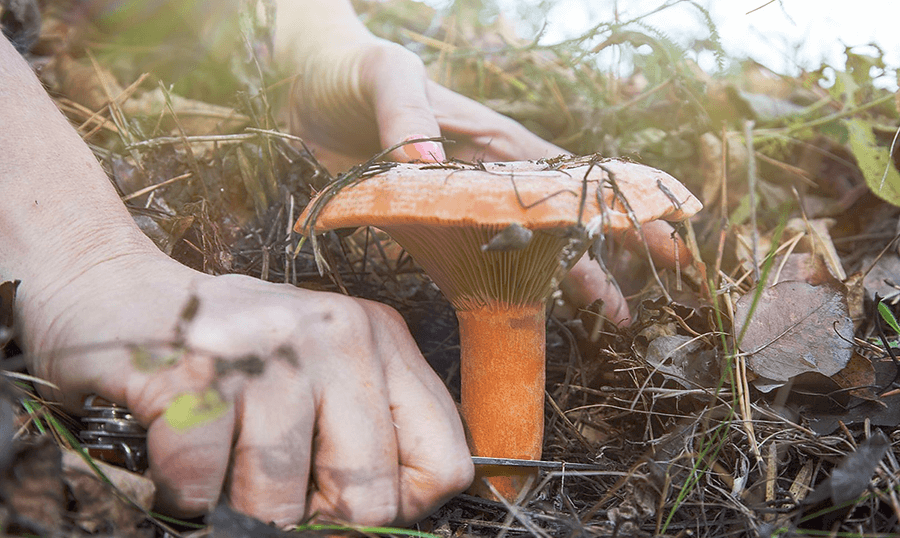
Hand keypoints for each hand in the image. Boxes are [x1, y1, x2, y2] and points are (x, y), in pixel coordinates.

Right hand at [20, 252, 472, 526]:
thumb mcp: (321, 374)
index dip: (395, 508)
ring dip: (236, 504)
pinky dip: (180, 492)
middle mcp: (340, 333)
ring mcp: (271, 348)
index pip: (444, 465)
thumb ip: (367, 433)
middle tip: (268, 484)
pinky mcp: (198, 366)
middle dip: (312, 518)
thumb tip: (388, 520)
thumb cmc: (229, 356)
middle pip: (369, 498)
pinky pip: (203, 486)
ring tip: (218, 456)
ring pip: (280, 503)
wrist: (112, 289)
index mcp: (383, 339)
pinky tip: (176, 448)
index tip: (341, 497)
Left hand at [285, 32, 689, 326]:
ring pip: (531, 245)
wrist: (311, 83)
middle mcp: (492, 174)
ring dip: (571, 278)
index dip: (621, 213)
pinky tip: (530, 305)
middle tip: (645, 302)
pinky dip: (513, 281)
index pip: (573, 182)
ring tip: (608, 317)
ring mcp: (466, 201)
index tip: (666, 240)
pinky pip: (483, 255)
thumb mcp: (386, 78)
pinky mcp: (434, 219)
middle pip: (565, 221)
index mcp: (497, 141)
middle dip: (610, 258)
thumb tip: (429, 160)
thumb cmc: (355, 71)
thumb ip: (408, 115)